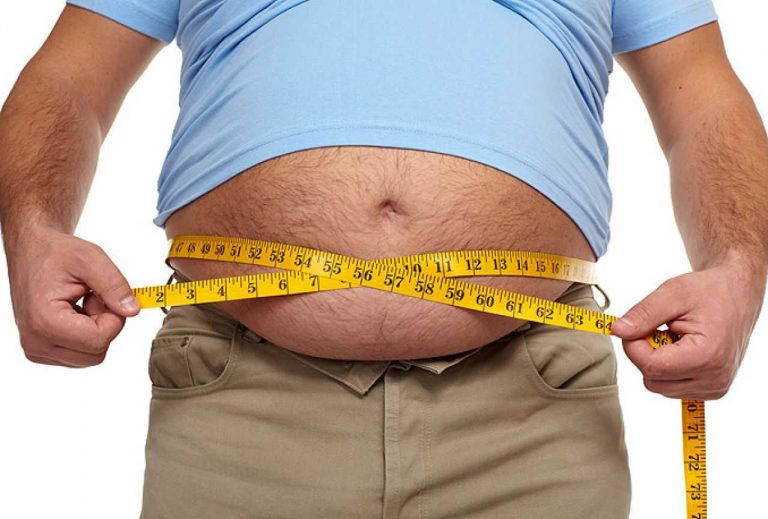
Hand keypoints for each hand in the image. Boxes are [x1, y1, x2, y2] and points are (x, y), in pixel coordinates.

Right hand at [5, 225, 139, 366]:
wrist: (31, 252)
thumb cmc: (55, 253)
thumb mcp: (90, 259)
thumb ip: (115, 286)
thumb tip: (132, 311)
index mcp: (44, 322)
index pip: (99, 340)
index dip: (113, 318)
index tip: (102, 295)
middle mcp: (36, 342)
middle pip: (96, 353)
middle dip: (105, 325)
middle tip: (92, 298)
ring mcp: (38, 350)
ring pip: (90, 356)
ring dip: (96, 329)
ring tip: (82, 303)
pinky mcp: (42, 350)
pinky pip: (80, 354)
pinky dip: (86, 334)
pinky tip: (76, 312)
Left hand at [610, 255, 765, 399]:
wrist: (737, 296)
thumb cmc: (709, 291)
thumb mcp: (673, 292)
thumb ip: (643, 314)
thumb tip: (617, 331)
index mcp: (707, 356)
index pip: (650, 366)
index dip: (633, 345)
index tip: (638, 325)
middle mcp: (714, 379)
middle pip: (652, 380)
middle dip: (645, 353)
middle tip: (659, 328)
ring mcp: (714, 388)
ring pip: (659, 386)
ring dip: (657, 361)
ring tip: (675, 337)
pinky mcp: (711, 389)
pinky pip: (672, 387)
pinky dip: (668, 368)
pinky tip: (681, 349)